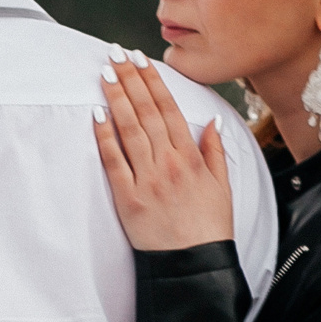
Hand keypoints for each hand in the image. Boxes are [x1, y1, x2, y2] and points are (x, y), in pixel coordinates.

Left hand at [95, 51, 235, 251]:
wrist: (194, 267)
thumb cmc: (209, 230)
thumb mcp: (223, 188)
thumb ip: (215, 152)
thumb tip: (210, 123)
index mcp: (191, 158)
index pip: (169, 109)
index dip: (154, 82)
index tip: (142, 60)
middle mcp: (168, 164)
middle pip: (146, 112)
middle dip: (130, 79)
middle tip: (116, 54)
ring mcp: (146, 180)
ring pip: (129, 130)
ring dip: (116, 98)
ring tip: (105, 74)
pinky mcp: (127, 199)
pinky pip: (114, 161)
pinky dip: (104, 136)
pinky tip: (97, 114)